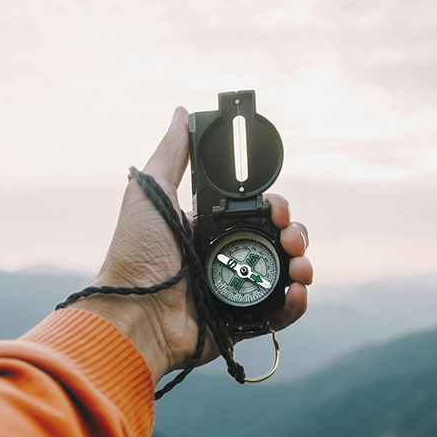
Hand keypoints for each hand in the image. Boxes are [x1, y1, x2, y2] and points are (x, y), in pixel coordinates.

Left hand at [70, 107, 312, 383]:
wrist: (134, 312)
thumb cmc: (136, 254)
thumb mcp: (151, 193)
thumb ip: (171, 154)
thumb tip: (181, 113)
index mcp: (210, 230)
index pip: (257, 213)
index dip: (274, 206)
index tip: (274, 205)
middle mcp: (226, 259)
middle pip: (278, 241)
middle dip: (294, 234)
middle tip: (289, 236)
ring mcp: (236, 291)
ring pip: (285, 274)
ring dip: (302, 265)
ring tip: (299, 266)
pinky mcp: (241, 323)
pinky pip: (279, 313)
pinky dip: (296, 303)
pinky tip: (296, 291)